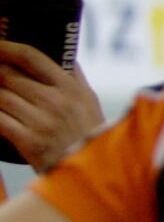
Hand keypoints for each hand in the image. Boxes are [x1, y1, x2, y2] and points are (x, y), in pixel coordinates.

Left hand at [0, 41, 103, 172]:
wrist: (96, 174)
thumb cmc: (91, 136)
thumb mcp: (90, 102)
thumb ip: (75, 77)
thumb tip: (63, 57)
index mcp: (70, 88)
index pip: (31, 57)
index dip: (6, 48)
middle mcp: (55, 101)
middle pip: (8, 76)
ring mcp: (41, 121)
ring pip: (0, 97)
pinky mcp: (29, 142)